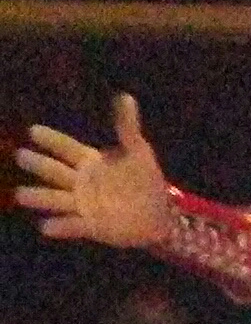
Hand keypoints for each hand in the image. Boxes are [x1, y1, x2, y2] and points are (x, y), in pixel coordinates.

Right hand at [13, 93, 169, 249]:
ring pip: (56, 199)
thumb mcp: (138, 151)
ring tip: (20, 194)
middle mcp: (81, 182)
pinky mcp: (91, 226)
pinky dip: (60, 226)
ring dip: (39, 197)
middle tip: (20, 156)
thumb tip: (126, 96)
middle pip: (55, 172)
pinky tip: (45, 226)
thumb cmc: (144, 180)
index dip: (52, 140)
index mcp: (90, 162)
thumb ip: (128, 127)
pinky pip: (72, 226)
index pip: (66, 148)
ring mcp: (83, 205)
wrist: (157, 215)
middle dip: (38, 164)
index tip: (33, 131)